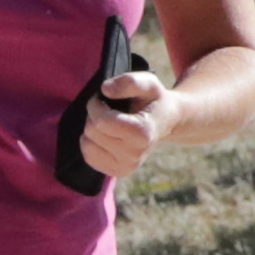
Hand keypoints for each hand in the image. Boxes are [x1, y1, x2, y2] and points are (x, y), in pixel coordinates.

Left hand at [71, 68, 164, 190]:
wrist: (167, 121)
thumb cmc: (154, 100)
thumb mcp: (148, 83)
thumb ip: (129, 81)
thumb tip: (104, 90)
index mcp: (143, 134)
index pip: (101, 122)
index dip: (96, 105)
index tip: (104, 98)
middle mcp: (135, 155)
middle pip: (93, 132)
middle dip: (95, 116)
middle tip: (110, 110)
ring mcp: (126, 167)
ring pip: (87, 144)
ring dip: (93, 129)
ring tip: (110, 123)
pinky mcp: (117, 172)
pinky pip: (88, 156)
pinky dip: (92, 142)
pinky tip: (108, 136)